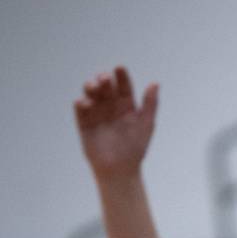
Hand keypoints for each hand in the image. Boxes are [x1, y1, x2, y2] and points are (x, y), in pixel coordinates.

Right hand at [74, 66, 157, 180]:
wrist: (120, 169)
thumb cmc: (136, 148)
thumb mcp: (146, 124)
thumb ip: (150, 104)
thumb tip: (155, 83)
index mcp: (126, 106)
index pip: (123, 87)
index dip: (121, 77)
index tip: (119, 68)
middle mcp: (110, 107)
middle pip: (105, 88)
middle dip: (103, 80)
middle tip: (104, 78)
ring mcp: (97, 114)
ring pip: (91, 94)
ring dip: (90, 87)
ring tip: (94, 87)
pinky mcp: (84, 123)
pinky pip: (80, 110)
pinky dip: (81, 103)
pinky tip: (86, 102)